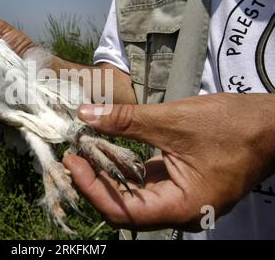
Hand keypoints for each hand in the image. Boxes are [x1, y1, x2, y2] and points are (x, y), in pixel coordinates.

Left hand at [63, 93, 274, 231]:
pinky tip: (110, 150)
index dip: (93, 188)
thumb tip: (87, 115)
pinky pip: (146, 182)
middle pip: (125, 207)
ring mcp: (180, 198)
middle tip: (74, 156)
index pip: (123, 211)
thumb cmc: (233, 126)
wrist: (270, 124)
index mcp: (182, 207)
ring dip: (109, 173)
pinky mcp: (179, 182)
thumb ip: (127, 121)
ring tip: (85, 151)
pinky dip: (126, 167)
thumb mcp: (174, 121)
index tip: (73, 163)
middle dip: (96, 181)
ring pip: (134, 195)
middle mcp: (179, 210)